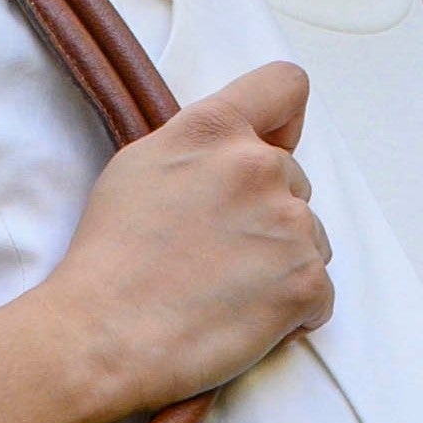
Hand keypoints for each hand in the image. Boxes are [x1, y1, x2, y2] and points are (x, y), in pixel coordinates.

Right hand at [0, 64, 333, 422]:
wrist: (103, 336)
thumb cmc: (110, 260)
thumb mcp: (141, 166)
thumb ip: (199, 144)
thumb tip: (234, 148)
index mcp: (214, 129)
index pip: (286, 86)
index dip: (283, 123)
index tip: (270, 150)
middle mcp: (259, 166)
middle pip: (296, 181)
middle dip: (270, 213)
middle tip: (220, 253)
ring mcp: (288, 224)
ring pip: (312, 238)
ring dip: (283, 264)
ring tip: (227, 292)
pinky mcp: (303, 282)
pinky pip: (320, 296)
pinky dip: (293, 313)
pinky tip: (245, 321)